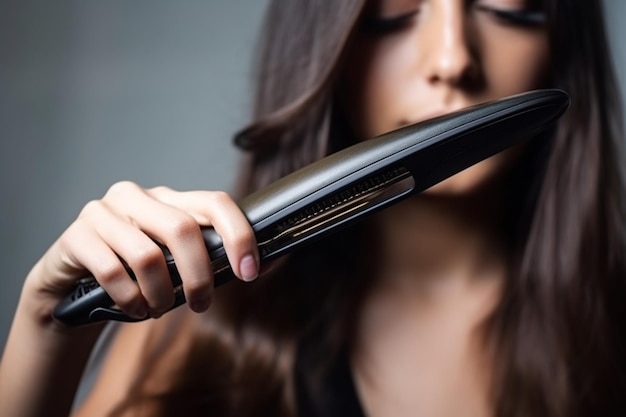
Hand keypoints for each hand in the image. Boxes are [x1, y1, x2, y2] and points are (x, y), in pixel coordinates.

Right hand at [25, 181, 258, 323]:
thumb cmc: (135, 272)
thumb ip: (214, 260)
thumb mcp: (176, 263)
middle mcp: (137, 197)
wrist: (72, 283)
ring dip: (161, 294)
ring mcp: (103, 212)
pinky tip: (135, 308)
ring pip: (149, 255)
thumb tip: (268, 266)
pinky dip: (130, 299)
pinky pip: (112, 272)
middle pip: (184, 229)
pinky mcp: (77, 236)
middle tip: (200, 304)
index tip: (249, 272)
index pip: (215, 202)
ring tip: (159, 309)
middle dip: (199, 276)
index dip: (239, 235)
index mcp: (169, 199)